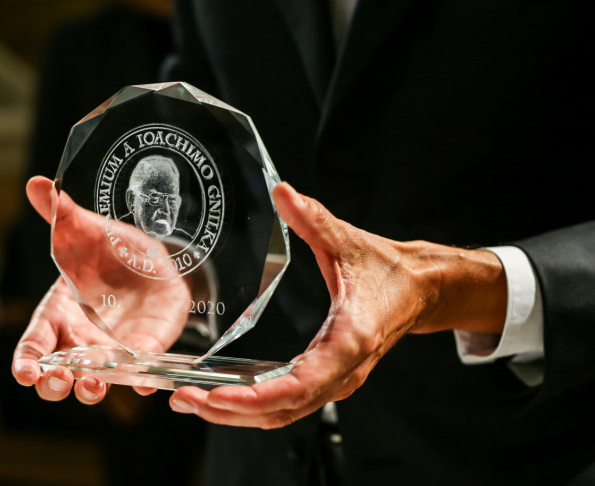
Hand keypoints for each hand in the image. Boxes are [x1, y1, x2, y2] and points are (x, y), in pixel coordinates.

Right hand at [12, 176, 192, 403]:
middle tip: (61, 381)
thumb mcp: (85, 229)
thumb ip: (60, 213)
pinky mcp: (140, 353)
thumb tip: (37, 182)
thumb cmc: (107, 249)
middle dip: (53, 385)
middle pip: (55, 374)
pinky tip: (143, 385)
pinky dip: (138, 384)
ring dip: (90, 390)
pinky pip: (137, 375)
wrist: (152, 259)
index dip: (27, 361)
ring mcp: (109, 351)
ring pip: (93, 382)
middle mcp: (78, 339)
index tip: (25, 373)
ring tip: (92, 386)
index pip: (34, 343)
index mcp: (57, 313)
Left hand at [168, 181, 506, 428]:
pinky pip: (287, 403)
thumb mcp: (348, 240)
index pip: (300, 385)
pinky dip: (252, 405)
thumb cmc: (388, 270)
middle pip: (281, 410)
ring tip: (191, 402)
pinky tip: (221, 395)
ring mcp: (335, 380)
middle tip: (183, 400)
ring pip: (282, 413)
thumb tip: (281, 190)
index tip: (217, 396)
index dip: (256, 396)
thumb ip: (314, 218)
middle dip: (230, 411)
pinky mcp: (328, 378)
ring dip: (236, 414)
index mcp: (348, 342)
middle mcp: (342, 372)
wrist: (422, 291)